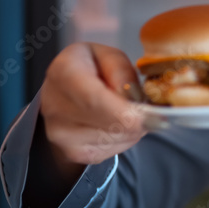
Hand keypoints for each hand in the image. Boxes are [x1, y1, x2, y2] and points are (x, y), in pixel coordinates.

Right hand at [39, 42, 154, 173]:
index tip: (153, 116)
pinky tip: (117, 124)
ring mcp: (60, 133)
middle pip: (108, 124)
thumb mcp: (110, 55)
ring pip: (114, 139)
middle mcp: (55, 106)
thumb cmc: (92, 67)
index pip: (94, 100)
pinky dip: (124, 139)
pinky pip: (111, 151)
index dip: (126, 112)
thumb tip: (133, 98)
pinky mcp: (71, 152)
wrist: (64, 89)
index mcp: (63, 72)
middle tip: (153, 111)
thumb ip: (122, 72)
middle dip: (138, 120)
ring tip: (128, 111)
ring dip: (132, 129)